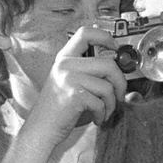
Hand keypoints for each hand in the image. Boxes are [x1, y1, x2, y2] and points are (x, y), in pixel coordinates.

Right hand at [24, 25, 128, 141]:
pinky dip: (103, 114)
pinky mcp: (74, 95)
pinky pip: (101, 102)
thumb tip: (121, 67)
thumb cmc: (60, 108)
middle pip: (109, 64)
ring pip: (108, 86)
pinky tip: (96, 118)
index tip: (116, 49)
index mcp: (64, 57)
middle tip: (120, 95)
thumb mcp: (71, 82)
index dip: (106, 37)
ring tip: (104, 111)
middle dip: (121, 83)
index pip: (86, 33)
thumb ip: (90, 71)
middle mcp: (65, 64)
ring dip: (111, 104)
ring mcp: (69, 79)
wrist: (41, 129)